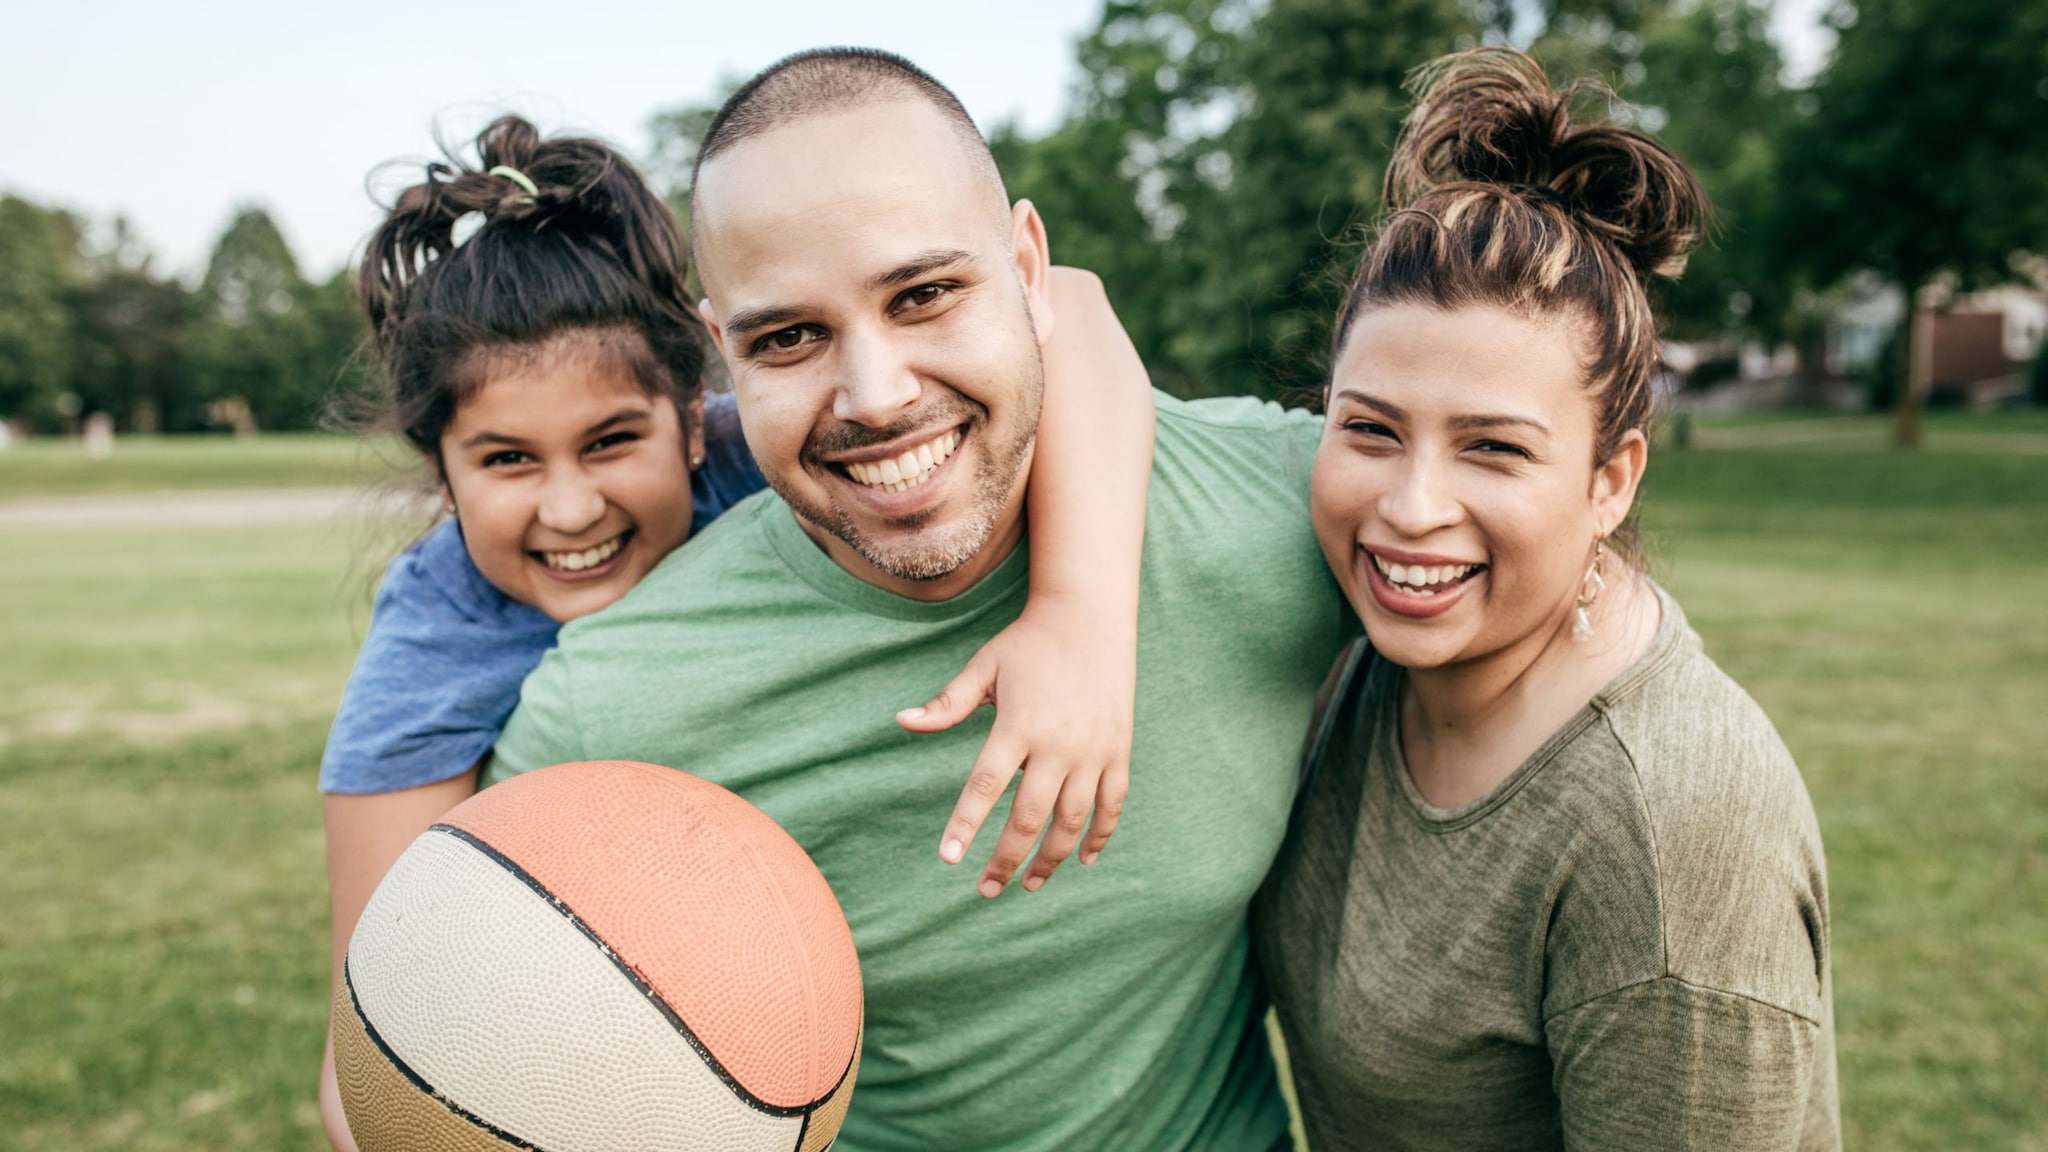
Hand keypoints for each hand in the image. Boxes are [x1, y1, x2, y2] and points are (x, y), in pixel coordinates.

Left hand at [898, 597, 1133, 895]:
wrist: (1091, 617)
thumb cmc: (1029, 644)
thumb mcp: (984, 668)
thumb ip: (947, 703)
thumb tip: (900, 721)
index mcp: (1018, 725)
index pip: (985, 787)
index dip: (966, 826)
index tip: (950, 859)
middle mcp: (1058, 744)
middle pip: (1029, 818)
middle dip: (1006, 860)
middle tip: (986, 890)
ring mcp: (1093, 751)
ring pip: (1072, 821)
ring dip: (1051, 859)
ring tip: (1031, 885)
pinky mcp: (1118, 751)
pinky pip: (1112, 805)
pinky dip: (1100, 836)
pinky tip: (1083, 860)